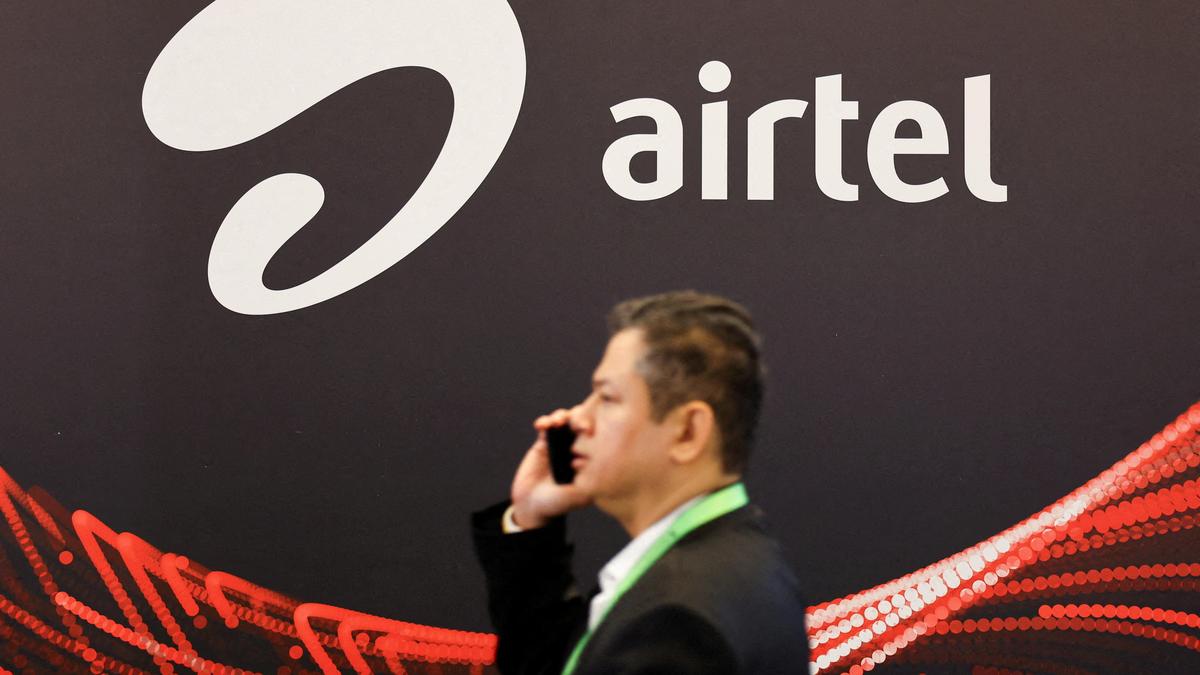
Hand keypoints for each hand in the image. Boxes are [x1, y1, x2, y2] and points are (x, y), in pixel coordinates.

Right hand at [510, 408, 591, 528]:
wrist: (531, 506)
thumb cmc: (556, 504)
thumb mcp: (576, 497)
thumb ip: (586, 485)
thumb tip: (598, 468)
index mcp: (590, 460)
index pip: (599, 438)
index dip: (597, 429)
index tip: (589, 431)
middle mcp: (578, 449)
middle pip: (583, 424)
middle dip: (581, 418)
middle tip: (579, 425)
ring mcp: (561, 445)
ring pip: (565, 421)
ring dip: (562, 416)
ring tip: (557, 422)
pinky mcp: (544, 444)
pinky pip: (546, 427)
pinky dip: (545, 421)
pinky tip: (541, 425)